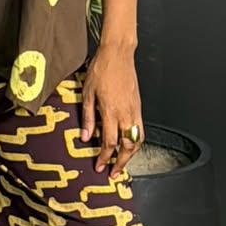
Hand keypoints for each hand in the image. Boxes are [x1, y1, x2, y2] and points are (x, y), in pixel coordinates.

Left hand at [80, 43, 144, 179]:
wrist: (118, 53)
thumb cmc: (101, 69)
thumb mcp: (87, 93)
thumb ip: (87, 117)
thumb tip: (85, 137)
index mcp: (111, 111)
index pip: (109, 142)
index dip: (105, 157)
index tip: (100, 166)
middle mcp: (125, 113)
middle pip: (127, 145)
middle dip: (121, 162)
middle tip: (114, 172)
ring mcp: (134, 110)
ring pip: (137, 139)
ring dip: (131, 154)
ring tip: (123, 162)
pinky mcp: (138, 105)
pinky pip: (141, 129)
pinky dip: (137, 140)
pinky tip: (130, 143)